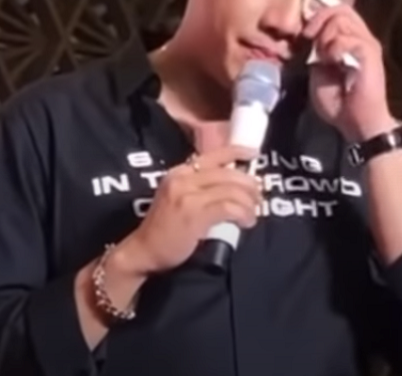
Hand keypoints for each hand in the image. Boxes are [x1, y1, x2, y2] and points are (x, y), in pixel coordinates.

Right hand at [118, 145, 262, 274]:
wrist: (144, 250)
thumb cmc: (163, 228)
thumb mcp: (176, 197)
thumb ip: (196, 187)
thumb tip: (230, 185)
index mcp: (178, 172)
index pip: (213, 155)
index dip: (237, 151)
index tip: (254, 154)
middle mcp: (182, 179)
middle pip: (228, 173)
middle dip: (249, 186)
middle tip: (257, 199)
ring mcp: (188, 195)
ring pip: (232, 191)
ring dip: (249, 204)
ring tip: (251, 216)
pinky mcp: (195, 214)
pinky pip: (229, 207)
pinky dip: (243, 214)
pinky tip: (245, 223)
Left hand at [303, 4, 395, 140]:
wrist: (356, 121)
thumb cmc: (338, 100)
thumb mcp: (318, 71)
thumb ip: (315, 51)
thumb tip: (311, 36)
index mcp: (349, 40)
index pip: (337, 11)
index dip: (317, 15)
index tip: (304, 33)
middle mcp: (361, 38)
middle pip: (340, 9)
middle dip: (319, 20)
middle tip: (309, 39)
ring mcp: (367, 44)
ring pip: (342, 18)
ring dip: (325, 35)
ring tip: (324, 56)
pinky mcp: (370, 54)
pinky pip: (347, 38)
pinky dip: (334, 46)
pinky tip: (331, 61)